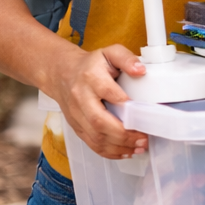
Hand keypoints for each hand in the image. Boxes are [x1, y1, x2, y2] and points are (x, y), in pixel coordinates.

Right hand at [48, 44, 149, 160]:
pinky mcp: (76, 126)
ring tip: (139, 147)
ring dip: (119, 146)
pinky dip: (109, 152)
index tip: (141, 113)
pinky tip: (125, 152)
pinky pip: (91, 144)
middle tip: (143, 138)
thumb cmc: (90, 64)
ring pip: (95, 137)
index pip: (107, 92)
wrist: (61, 73)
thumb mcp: (110, 52)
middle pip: (99, 121)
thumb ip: (127, 58)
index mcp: (90, 76)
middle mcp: (80, 97)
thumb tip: (141, 70)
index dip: (125, 105)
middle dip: (124, 134)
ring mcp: (76, 114)